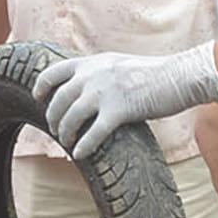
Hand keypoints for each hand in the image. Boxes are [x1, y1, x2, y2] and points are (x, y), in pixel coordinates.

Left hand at [37, 45, 217, 156]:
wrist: (179, 76)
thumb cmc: (154, 74)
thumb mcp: (119, 64)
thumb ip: (100, 72)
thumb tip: (86, 86)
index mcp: (92, 62)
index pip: (54, 71)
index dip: (41, 86)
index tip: (39, 98)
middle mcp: (94, 75)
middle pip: (59, 100)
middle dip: (53, 117)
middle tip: (56, 130)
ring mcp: (105, 92)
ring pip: (71, 117)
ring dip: (65, 133)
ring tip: (66, 143)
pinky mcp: (119, 110)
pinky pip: (93, 133)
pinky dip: (83, 146)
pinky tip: (79, 155)